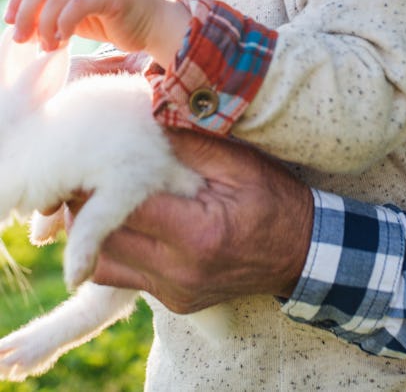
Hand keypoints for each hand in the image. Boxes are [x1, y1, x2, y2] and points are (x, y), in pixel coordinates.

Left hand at [5, 0, 188, 65]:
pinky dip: (63, 25)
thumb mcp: (80, 15)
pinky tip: (63, 41)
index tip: (9, 22)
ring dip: (45, 25)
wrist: (158, 26)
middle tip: (21, 39)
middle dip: (26, 14)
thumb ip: (56, 13)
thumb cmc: (119, 23)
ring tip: (48, 47)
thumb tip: (23, 24)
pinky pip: (76, 5)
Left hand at [70, 131, 313, 310]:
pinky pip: (128, 278)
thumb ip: (194, 145)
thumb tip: (153, 116)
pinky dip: (121, 250)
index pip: (126, 210)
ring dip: (98, 235)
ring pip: (107, 267)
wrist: (304, 253)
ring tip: (104, 200)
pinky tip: (133, 223)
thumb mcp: (243, 165)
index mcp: (197, 235)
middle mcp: (180, 272)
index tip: (93, 159)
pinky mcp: (174, 302)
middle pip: (105, 243)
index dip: (101, 185)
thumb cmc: (277, 202)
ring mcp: (175, 293)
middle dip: (89, 209)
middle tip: (87, 176)